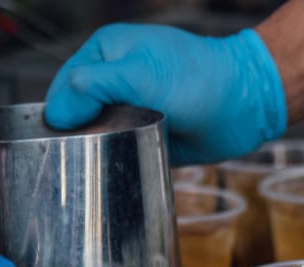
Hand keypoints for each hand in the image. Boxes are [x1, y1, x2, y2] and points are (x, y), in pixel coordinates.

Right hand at [44, 24, 285, 165]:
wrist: (248, 103)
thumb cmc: (198, 79)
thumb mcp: (139, 75)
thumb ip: (93, 87)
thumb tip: (55, 114)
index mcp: (106, 55)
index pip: (64, 87)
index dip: (59, 115)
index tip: (57, 141)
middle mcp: (116, 80)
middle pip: (79, 114)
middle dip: (79, 136)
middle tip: (79, 160)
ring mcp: (134, 108)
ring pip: (101, 135)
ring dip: (101, 151)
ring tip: (102, 168)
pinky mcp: (150, 133)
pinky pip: (126, 150)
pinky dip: (123, 160)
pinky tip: (120, 173)